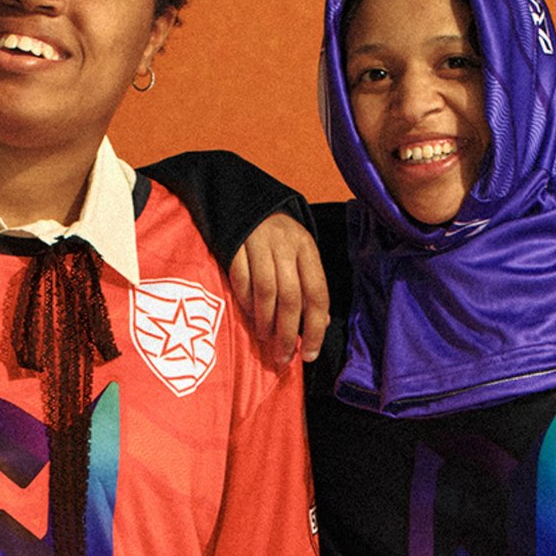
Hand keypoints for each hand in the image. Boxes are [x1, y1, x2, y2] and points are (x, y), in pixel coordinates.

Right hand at [227, 214, 331, 364]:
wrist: (241, 198)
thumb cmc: (275, 235)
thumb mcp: (299, 252)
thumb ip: (309, 284)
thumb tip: (320, 324)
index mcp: (306, 248)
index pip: (317, 293)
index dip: (315, 328)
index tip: (309, 354)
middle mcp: (285, 245)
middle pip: (291, 297)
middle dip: (288, 333)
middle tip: (283, 357)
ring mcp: (258, 244)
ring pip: (266, 292)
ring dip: (266, 323)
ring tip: (266, 340)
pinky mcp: (234, 246)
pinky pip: (242, 282)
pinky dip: (246, 305)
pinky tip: (249, 318)